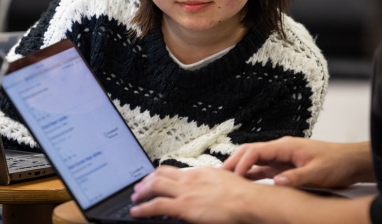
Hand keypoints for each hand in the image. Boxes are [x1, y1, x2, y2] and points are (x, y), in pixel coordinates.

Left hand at [130, 165, 263, 223]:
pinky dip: (143, 208)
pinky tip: (137, 211)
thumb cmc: (242, 194)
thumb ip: (210, 184)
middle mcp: (189, 178)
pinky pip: (157, 205)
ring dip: (142, 192)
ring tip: (135, 198)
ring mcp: (185, 191)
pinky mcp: (184, 206)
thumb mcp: (223, 182)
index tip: (152, 178)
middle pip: (160, 174)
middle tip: (139, 188)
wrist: (246, 200)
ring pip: (155, 186)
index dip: (158, 174)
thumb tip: (206, 190)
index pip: (172, 169)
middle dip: (146, 181)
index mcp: (199, 172)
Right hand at [221, 137, 373, 188]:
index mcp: (286, 146)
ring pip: (255, 161)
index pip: (256, 151)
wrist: (352, 162)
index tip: (233, 176)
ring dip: (240, 169)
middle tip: (219, 175)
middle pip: (250, 152)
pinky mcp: (286, 167)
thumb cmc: (338, 163)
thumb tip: (276, 182)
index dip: (242, 162)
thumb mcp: (318, 173)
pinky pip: (264, 169)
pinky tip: (244, 184)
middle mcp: (281, 149)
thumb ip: (297, 177)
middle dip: (233, 162)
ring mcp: (282, 158)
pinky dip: (252, 175)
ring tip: (225, 180)